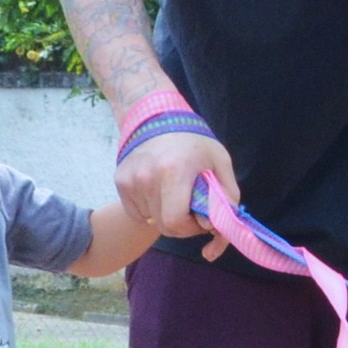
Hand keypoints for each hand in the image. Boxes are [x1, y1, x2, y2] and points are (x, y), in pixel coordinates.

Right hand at [118, 128, 239, 256]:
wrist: (158, 118)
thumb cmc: (193, 142)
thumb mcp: (220, 161)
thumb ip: (227, 195)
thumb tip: (221, 229)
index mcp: (173, 171)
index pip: (175, 222)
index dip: (191, 228)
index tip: (200, 219)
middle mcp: (147, 177)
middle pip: (163, 225)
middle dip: (181, 225)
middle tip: (190, 209)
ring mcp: (130, 180)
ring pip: (151, 219)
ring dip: (166, 215)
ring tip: (174, 193)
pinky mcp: (120, 182)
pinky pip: (138, 212)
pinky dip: (151, 209)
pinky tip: (159, 190)